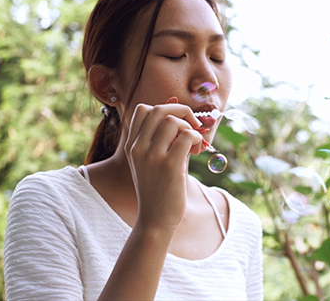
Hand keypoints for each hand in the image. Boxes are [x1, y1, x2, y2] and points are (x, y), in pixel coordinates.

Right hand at [123, 102, 203, 231]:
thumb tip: (186, 120)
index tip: (178, 124)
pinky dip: (196, 137)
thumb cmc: (160, 189)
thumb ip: (164, 140)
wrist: (155, 219)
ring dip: (190, 127)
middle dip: (182, 111)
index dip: (165, 109)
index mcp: (132, 145)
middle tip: (193, 126)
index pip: (143, 109)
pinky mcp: (169, 166)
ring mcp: (152, 156)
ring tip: (194, 144)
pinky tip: (197, 150)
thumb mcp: (153, 161)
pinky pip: (186, 136)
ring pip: (173, 120)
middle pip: (159, 109)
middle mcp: (138, 147)